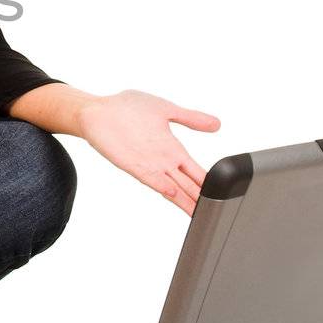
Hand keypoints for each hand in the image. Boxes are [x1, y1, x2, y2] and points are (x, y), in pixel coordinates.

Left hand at [75, 89, 220, 215]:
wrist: (96, 110)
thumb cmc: (128, 108)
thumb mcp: (166, 110)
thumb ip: (191, 118)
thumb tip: (217, 124)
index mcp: (173, 149)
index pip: (197, 171)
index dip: (210, 183)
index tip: (226, 196)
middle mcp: (163, 161)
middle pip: (187, 185)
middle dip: (201, 199)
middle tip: (218, 214)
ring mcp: (148, 164)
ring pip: (172, 187)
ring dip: (184, 200)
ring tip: (200, 214)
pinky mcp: (132, 164)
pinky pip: (150, 178)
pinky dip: (161, 186)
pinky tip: (173, 194)